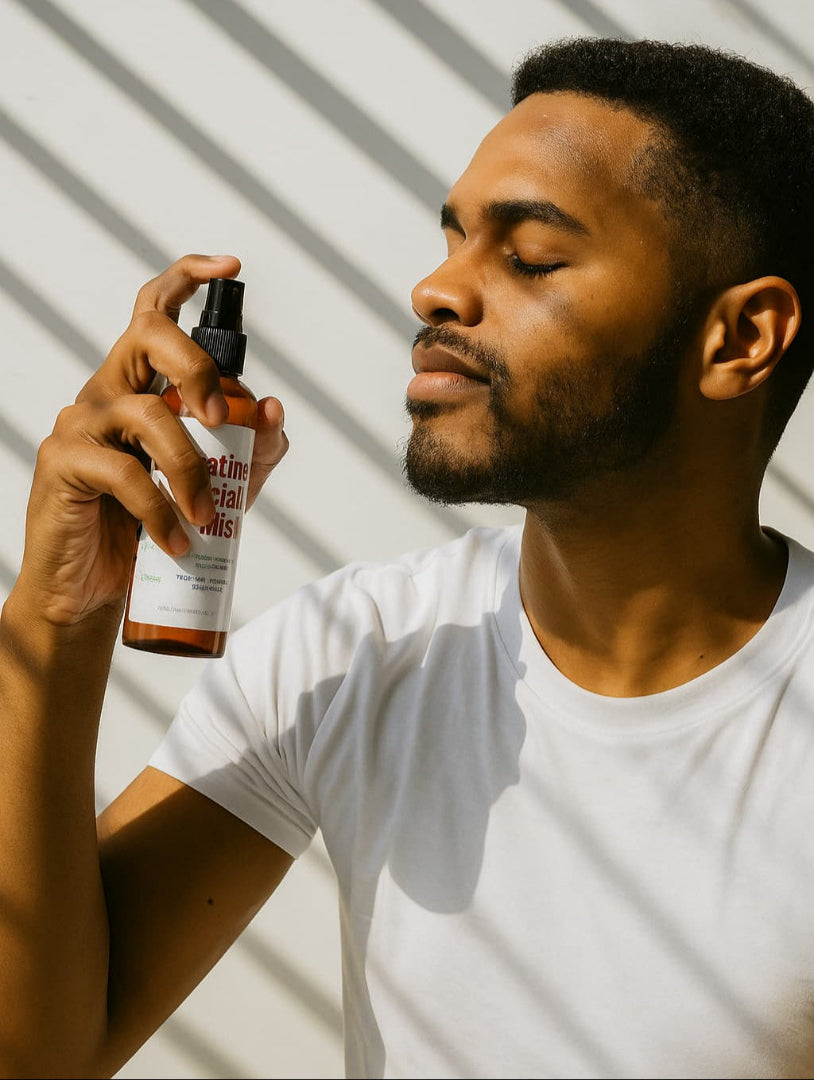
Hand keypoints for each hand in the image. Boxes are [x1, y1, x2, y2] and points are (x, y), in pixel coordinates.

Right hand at [17, 254, 287, 625]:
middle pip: (149, 335)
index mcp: (140, 386)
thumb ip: (251, 453)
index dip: (189, 279)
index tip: (231, 268)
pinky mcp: (64, 464)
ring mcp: (81, 424)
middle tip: (225, 416)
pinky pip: (126, 473)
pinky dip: (161, 510)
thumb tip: (274, 409)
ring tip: (205, 518)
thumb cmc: (154, 529)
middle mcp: (108, 392)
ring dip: (191, 469)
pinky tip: (176, 539)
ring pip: (147, 414)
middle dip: (199, 366)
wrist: (96, 589)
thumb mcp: (217, 490)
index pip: (156, 314)